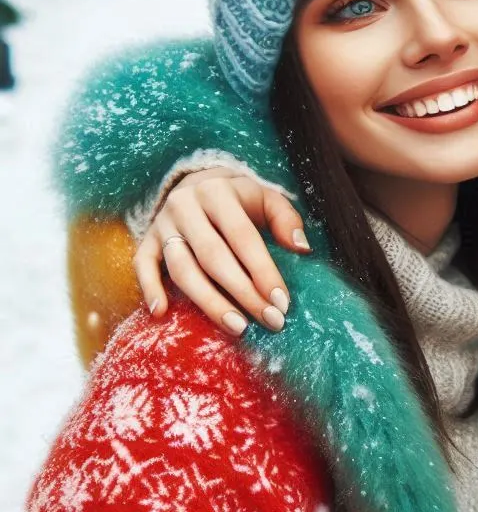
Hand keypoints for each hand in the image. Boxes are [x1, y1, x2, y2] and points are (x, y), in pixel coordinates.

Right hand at [134, 171, 309, 335]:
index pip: (243, 236)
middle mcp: (185, 205)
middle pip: (213, 256)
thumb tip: (302, 248)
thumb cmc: (239, 200)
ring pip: (182, 268)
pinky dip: (149, 288)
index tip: (282, 302)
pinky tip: (161, 313)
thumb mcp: (266, 198)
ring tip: (237, 327)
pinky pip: (142, 265)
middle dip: (243, 293)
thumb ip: (285, 219)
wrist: (196, 183)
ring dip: (209, 301)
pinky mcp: (147, 240)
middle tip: (269, 321)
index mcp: (218, 191)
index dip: (263, 270)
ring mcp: (162, 224)